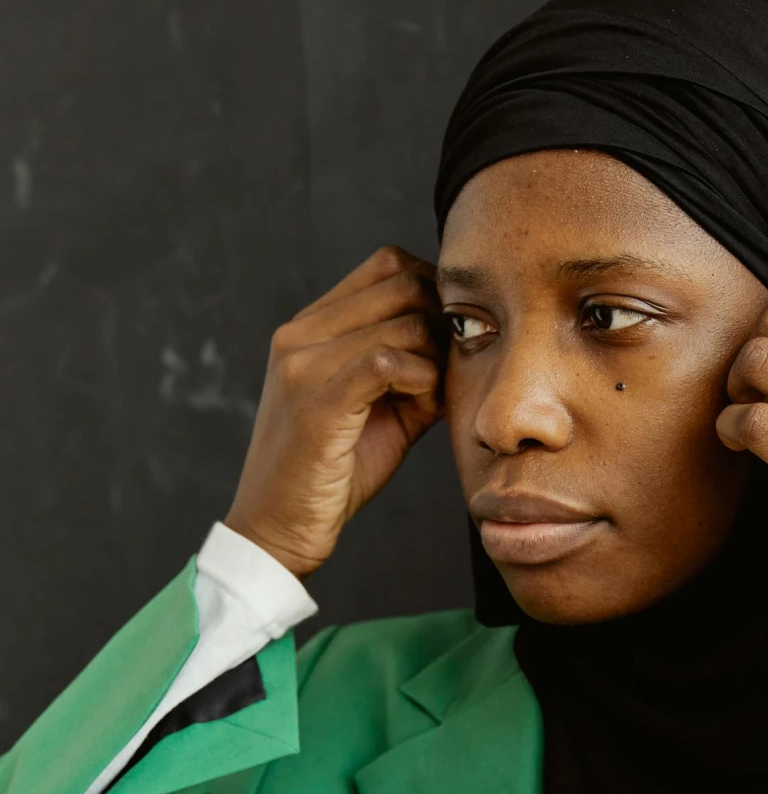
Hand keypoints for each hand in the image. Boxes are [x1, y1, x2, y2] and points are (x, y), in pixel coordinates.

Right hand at [225, 247, 443, 578]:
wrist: (278, 529)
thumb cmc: (332, 474)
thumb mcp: (380, 410)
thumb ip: (415, 371)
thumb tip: (464, 346)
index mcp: (311, 327)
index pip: (387, 264)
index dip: (434, 291)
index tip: (451, 338)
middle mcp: (300, 333)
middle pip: (402, 281)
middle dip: (442, 322)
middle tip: (450, 369)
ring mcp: (302, 362)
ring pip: (402, 322)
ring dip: (435, 359)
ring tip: (430, 400)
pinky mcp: (315, 399)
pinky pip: (387, 360)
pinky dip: (420, 380)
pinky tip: (420, 409)